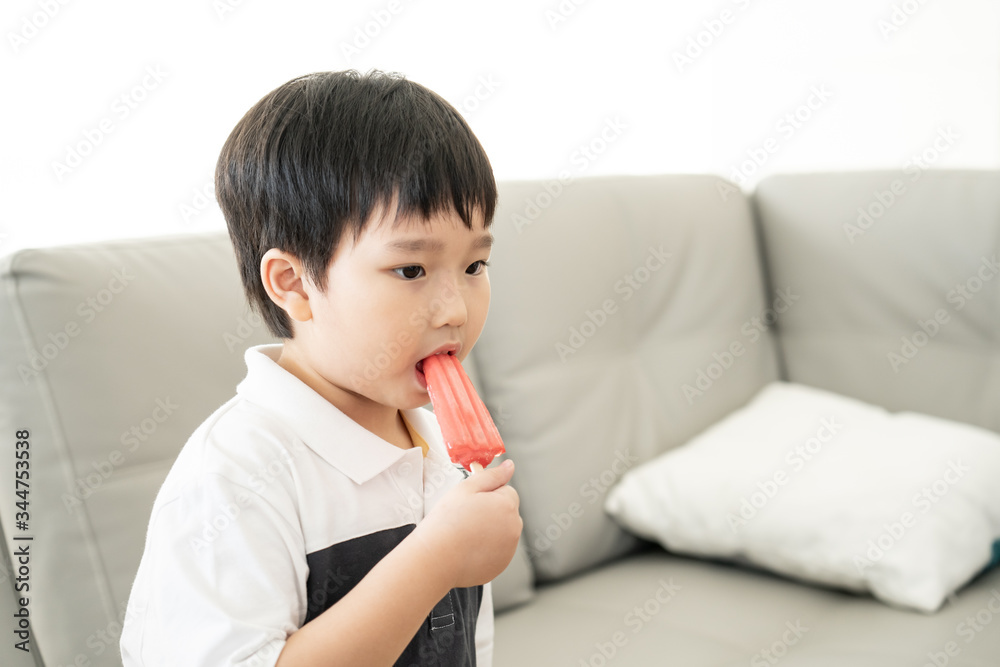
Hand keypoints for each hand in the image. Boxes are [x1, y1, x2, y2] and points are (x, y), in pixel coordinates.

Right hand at [413, 459, 521, 588]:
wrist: (435, 560)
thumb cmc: (447, 522)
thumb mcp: (466, 489)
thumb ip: (492, 475)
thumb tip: (510, 466)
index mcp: (507, 506)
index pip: (506, 490)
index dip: (487, 494)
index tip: (470, 502)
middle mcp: (514, 528)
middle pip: (507, 511)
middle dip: (491, 511)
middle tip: (466, 517)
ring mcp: (509, 549)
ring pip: (502, 530)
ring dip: (490, 529)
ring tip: (465, 534)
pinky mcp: (501, 565)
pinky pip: (497, 549)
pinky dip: (487, 547)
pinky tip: (468, 548)